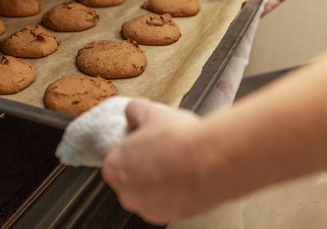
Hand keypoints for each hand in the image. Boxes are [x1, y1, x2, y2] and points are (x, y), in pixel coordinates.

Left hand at [101, 98, 207, 224]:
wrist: (212, 161)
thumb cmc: (180, 140)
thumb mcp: (152, 112)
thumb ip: (134, 111)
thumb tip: (133, 112)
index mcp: (116, 167)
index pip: (114, 159)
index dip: (131, 149)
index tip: (144, 143)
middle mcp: (127, 193)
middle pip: (130, 178)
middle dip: (144, 167)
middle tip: (161, 151)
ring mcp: (149, 208)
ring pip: (149, 193)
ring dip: (159, 181)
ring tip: (177, 162)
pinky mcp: (172, 215)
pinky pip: (169, 202)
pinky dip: (175, 192)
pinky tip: (187, 176)